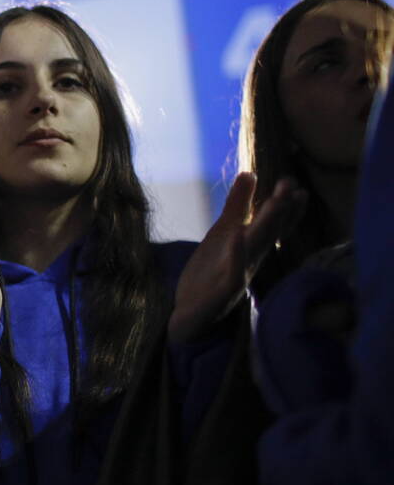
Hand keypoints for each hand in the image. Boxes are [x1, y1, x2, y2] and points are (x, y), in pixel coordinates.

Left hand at [169, 173, 306, 342]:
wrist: (188, 311)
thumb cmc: (209, 270)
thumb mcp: (223, 233)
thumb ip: (237, 205)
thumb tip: (250, 173)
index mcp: (251, 247)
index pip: (273, 226)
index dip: (286, 208)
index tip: (296, 186)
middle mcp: (250, 261)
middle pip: (268, 233)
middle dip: (280, 210)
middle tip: (291, 185)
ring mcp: (238, 277)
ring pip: (255, 249)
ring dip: (267, 227)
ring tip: (275, 204)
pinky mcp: (222, 292)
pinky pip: (233, 273)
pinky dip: (237, 255)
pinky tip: (238, 236)